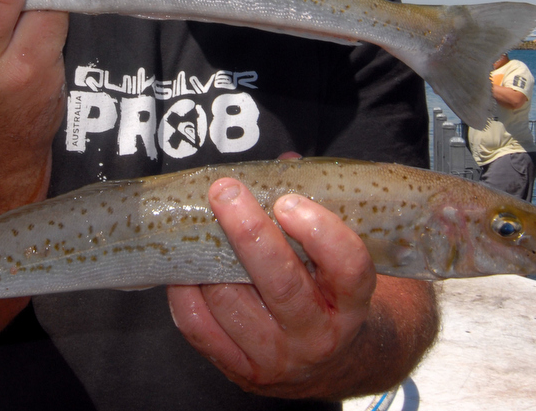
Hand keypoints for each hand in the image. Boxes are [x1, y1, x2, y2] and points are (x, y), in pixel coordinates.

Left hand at [167, 178, 394, 398]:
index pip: (348, 268)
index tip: (289, 202)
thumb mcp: (335, 257)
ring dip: (208, 259)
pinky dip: (185, 292)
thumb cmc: (327, 291)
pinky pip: (200, 328)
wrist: (330, 362)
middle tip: (225, 192)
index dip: (321, 232)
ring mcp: (278, 358)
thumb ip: (312, 208)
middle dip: (249, 233)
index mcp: (351, 302)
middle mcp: (318, 335)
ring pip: (232, 302)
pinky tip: (184, 266)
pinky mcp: (242, 371)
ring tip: (200, 225)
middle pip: (282, 285)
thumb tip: (281, 164)